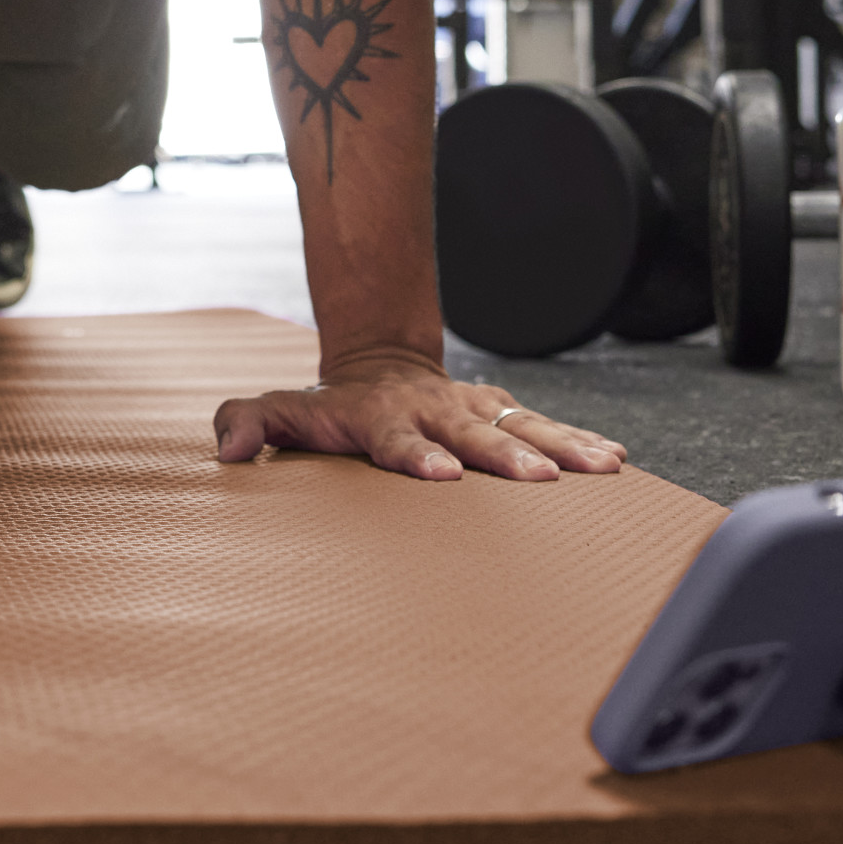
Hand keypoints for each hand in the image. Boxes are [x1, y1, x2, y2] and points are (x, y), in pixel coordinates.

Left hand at [212, 353, 625, 483]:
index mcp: (383, 419)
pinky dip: (581, 440)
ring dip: (562, 446)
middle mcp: (436, 412)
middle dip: (506, 455)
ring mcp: (474, 410)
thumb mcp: (282, 410)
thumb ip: (247, 423)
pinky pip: (547, 426)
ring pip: (522, 425)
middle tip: (540, 478)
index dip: (417, 456)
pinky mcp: (503, 413)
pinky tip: (615, 460)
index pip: (398, 440)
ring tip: (601, 467)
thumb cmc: (329, 405)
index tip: (441, 476)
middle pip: (474, 435)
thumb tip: (226, 450)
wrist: (379, 365)